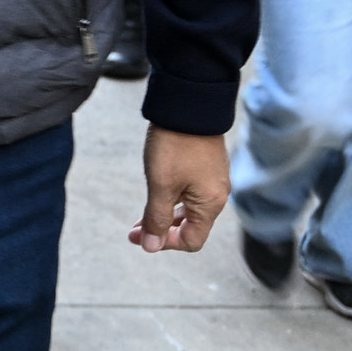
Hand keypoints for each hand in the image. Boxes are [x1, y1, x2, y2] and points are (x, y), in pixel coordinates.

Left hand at [131, 128, 227, 252]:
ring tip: (142, 216)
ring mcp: (213, 180)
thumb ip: (157, 219)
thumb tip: (151, 246)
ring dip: (165, 216)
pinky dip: (172, 200)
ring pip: (189, 210)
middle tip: (134, 230)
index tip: (141, 237)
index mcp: (211, 204)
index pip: (192, 241)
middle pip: (191, 227)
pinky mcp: (207, 167)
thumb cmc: (176, 145)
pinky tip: (157, 194)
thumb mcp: (161, 186)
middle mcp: (217, 195)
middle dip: (162, 231)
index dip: (166, 244)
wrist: (188, 105)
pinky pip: (191, 194)